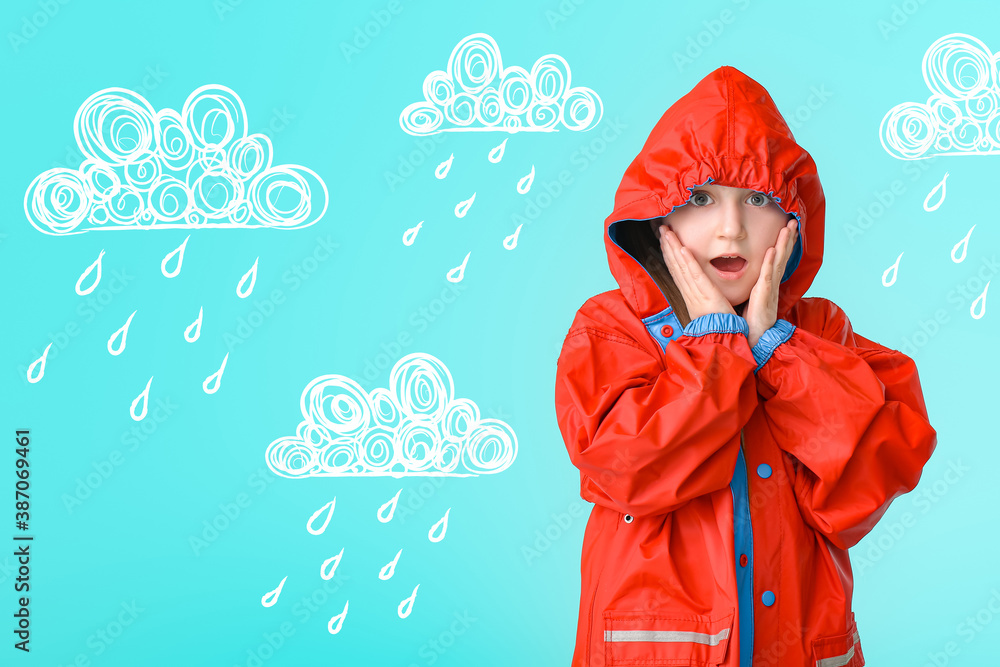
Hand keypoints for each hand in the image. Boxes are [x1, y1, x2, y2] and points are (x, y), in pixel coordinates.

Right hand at [654, 223, 736, 320]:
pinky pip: (695, 275)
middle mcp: (689, 294)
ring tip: (667, 233)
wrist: (724, 340)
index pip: (677, 272)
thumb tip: (699, 294)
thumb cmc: (720, 327)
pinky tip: (683, 249)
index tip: (665, 241)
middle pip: (675, 266)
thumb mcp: (707, 312)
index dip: (669, 255)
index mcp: (690, 297)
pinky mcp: (707, 295)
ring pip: (681, 267)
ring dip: (673, 249)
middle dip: (668, 247)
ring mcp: (696, 294)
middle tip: (661, 230)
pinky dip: (688, 262)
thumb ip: (703, 300)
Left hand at [744, 218, 798, 346]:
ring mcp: (769, 289)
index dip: (783, 244)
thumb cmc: (754, 322)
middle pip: (782, 257)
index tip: (787, 229)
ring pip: (777, 263)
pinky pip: (767, 277)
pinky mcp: (764, 296)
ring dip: (783, 245)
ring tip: (788, 229)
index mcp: (767, 284)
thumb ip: (755, 289)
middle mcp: (771, 284)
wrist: (756, 339)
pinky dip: (770, 263)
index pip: (776, 260)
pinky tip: (772, 251)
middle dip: (788, 239)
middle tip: (793, 222)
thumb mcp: (754, 301)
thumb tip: (753, 281)